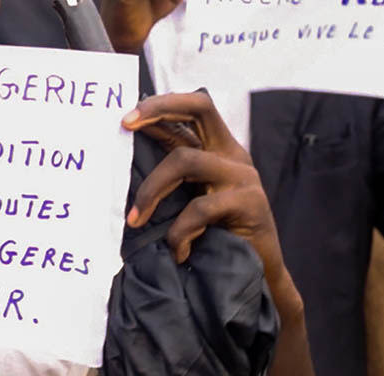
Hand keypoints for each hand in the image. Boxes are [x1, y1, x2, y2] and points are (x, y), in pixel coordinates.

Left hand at [122, 92, 287, 291]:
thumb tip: (130, 149)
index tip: (124, 119)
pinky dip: (180, 231)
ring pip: (186, 160)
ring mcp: (244, 176)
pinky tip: (177, 251)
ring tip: (136, 220)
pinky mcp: (250, 203)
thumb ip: (171, 172)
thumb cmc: (217, 236)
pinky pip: (201, 207)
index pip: (192, 109)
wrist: (259, 276)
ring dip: (151, 190)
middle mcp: (233, 154)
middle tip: (125, 124)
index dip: (158, 106)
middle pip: (200, 108)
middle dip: (159, 108)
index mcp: (219, 149)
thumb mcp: (191, 196)